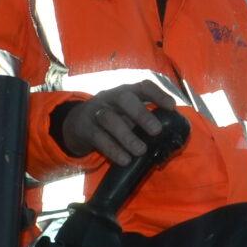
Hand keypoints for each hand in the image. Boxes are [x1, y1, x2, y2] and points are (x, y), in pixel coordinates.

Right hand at [55, 82, 179, 166]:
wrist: (75, 124)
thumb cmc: (112, 119)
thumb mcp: (126, 113)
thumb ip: (144, 120)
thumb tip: (170, 136)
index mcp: (126, 92)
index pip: (142, 86)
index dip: (158, 94)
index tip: (171, 107)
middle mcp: (110, 97)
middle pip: (124, 98)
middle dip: (142, 114)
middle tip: (157, 131)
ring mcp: (96, 111)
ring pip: (110, 119)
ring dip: (127, 136)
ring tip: (140, 151)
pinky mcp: (84, 128)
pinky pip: (98, 137)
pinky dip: (113, 149)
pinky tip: (125, 160)